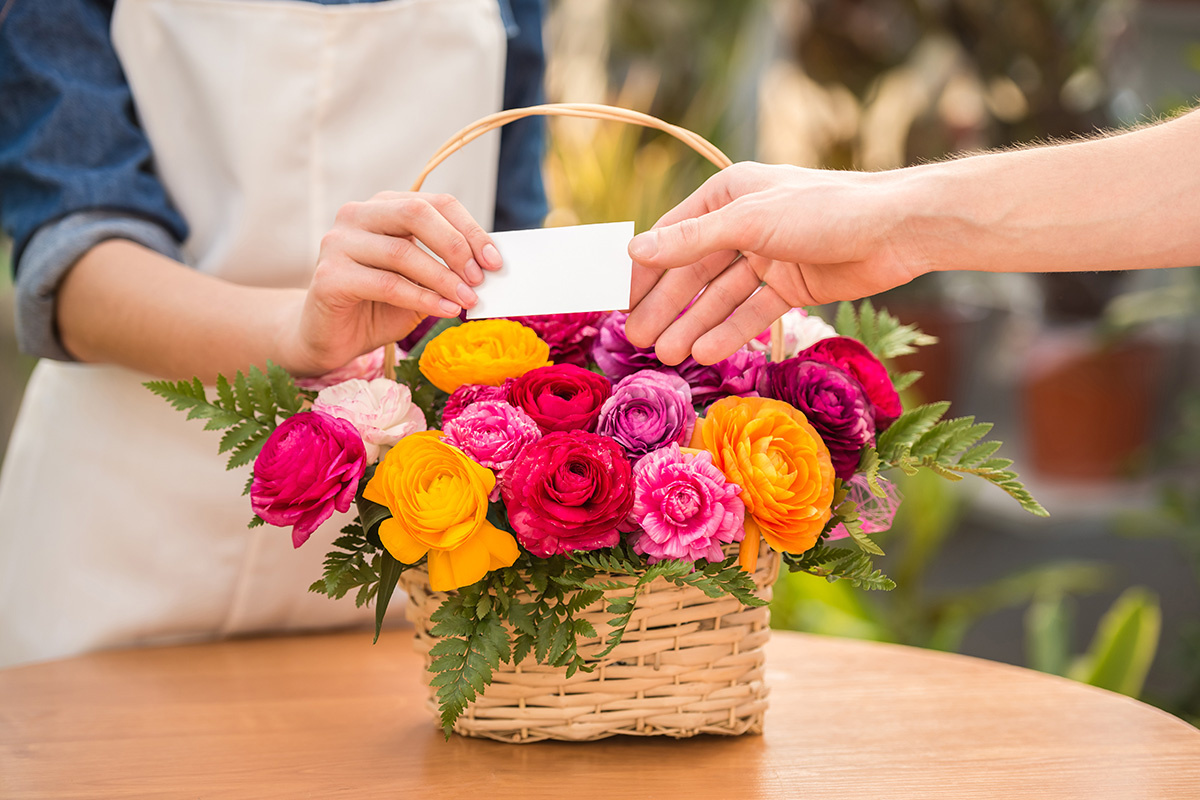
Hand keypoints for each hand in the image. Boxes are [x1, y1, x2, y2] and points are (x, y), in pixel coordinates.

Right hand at [285, 191, 502, 374]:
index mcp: (384, 206)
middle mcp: (357, 215)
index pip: (436, 203)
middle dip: (456, 245)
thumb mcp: (422, 281)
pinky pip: (386, 284)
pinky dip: (422, 298)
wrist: (332, 338)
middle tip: (480, 278)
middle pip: (416, 214)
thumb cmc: (380, 306)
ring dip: (443, 279)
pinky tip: (446, 311)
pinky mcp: (329, 275)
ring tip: (468, 300)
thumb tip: (490, 266)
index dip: (470, 229)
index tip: (495, 261)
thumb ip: (448, 267)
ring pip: (402, 252)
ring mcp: (338, 242)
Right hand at [623, 162, 922, 364]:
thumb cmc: (822, 210)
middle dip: (666, 306)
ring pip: (720, 297)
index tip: (619, 302)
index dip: (644, 270)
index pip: (672, 236)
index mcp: (727, 196)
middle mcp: (743, 225)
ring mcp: (767, 258)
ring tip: (669, 356)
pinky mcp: (791, 286)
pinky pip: (751, 312)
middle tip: (638, 340)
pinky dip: (729, 332)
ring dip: (694, 325)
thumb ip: (691, 242)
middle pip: (693, 272)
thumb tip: (635, 251)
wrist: (896, 229)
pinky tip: (706, 353)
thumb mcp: (748, 222)